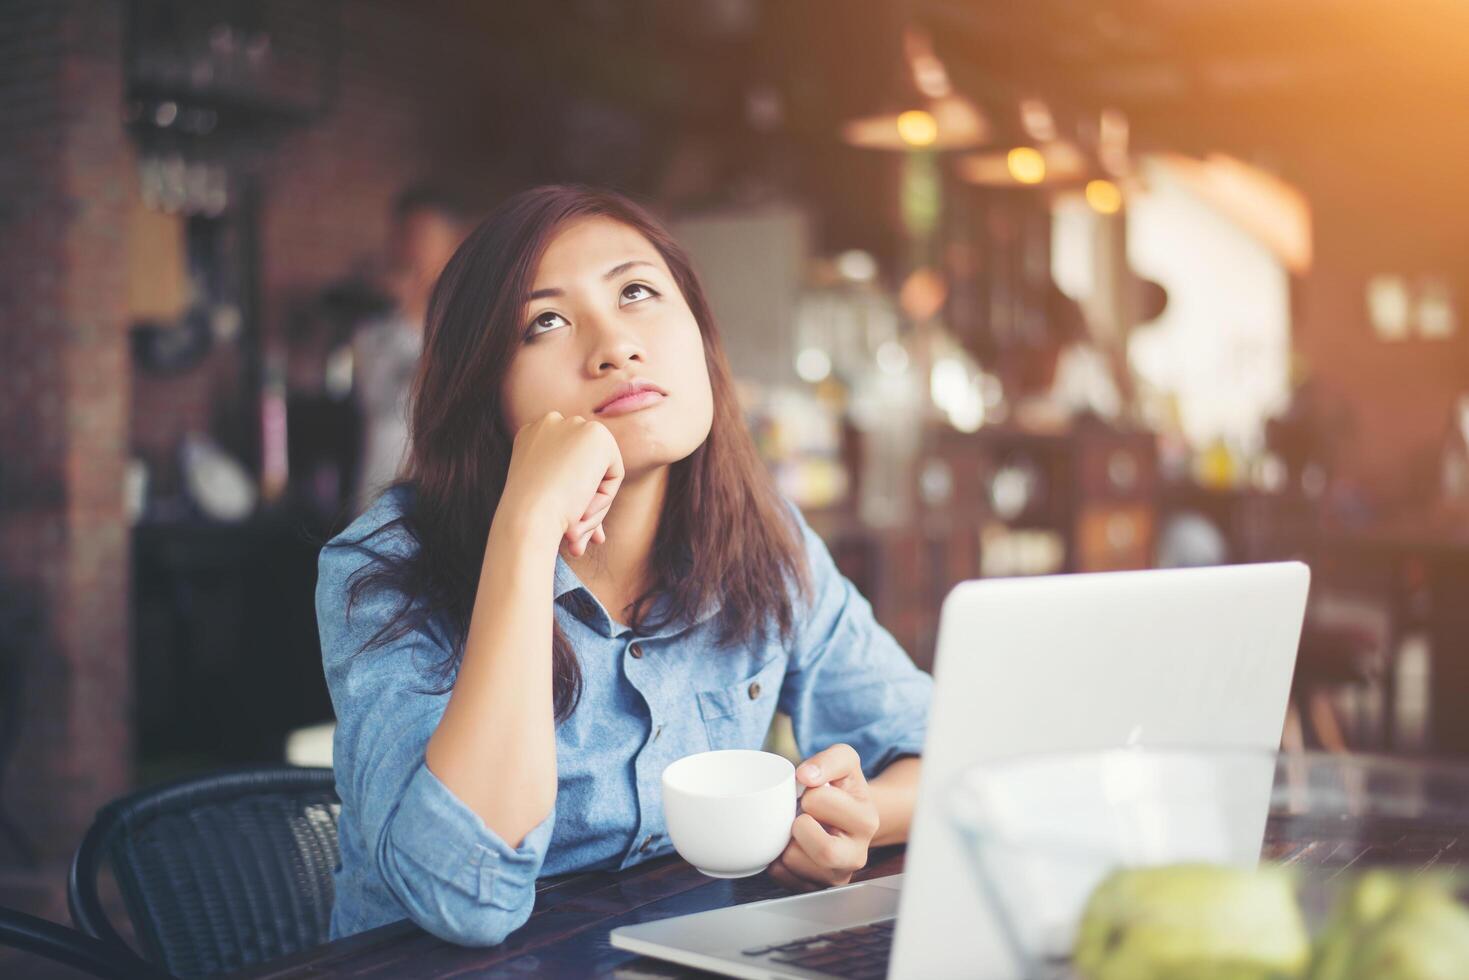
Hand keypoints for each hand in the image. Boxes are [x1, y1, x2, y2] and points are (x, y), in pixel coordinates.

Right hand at [500, 411, 623, 556]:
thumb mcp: (542, 500)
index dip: (572, 498)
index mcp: (530, 435)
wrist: (527, 518)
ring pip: (600, 473)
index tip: (569, 532)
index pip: (567, 465)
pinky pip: (614, 474)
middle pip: (585, 467)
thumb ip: (566, 495)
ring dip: (593, 508)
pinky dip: (603, 499)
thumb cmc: (528, 518)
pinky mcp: (597, 435)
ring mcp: (573, 425)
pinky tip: (582, 509)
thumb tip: (594, 525)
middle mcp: (550, 422)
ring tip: (574, 534)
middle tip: (576, 544)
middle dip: (587, 506)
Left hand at [768, 744, 878, 891]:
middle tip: (801, 816)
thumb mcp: (845, 762)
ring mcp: (838, 875)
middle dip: (800, 826)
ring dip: (786, 842)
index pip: (821, 802)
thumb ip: (830, 760)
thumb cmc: (843, 788)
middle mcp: (857, 853)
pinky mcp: (818, 888)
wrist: (848, 815)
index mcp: (866, 820)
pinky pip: (785, 879)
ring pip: (796, 863)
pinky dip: (779, 861)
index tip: (813, 794)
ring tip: (796, 831)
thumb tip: (805, 775)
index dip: (809, 794)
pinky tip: (792, 846)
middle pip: (824, 850)